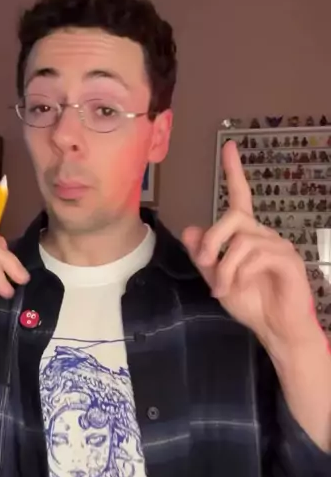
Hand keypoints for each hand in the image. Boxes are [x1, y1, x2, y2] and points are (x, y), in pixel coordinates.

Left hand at [181, 139, 318, 350]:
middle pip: (233, 216)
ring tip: (222, 287)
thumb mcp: (219, 279)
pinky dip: (239, 272)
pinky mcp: (288, 260)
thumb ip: (205, 256)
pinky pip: (256, 255)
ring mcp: (278, 246)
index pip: (241, 197)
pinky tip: (237, 287)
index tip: (229, 146)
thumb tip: (189, 229)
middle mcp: (264, 235)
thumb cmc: (252, 304)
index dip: (234, 172)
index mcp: (248, 236)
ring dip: (224, 266)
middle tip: (204, 265)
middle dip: (212, 239)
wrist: (277, 330)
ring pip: (241, 239)